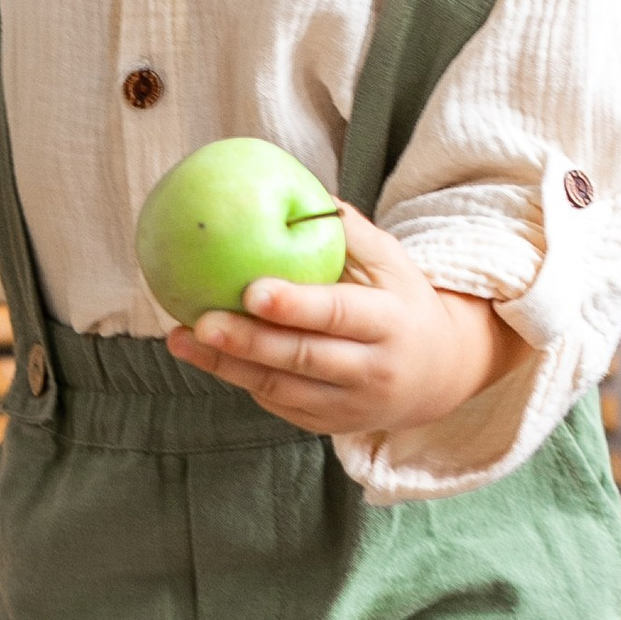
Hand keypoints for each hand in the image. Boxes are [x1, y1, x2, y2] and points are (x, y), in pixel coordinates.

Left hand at [164, 206, 516, 438]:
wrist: (438, 374)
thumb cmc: (403, 303)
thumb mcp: (393, 264)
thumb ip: (353, 233)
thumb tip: (305, 194)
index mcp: (390, 324)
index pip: (338, 315)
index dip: (295, 306)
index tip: (251, 290)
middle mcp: (373, 371)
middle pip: (302, 358)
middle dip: (248, 342)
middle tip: (201, 322)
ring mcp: (349, 406)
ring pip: (280, 388)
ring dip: (227, 366)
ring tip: (181, 340)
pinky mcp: (327, 425)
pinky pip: (277, 402)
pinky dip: (241, 379)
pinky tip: (207, 356)